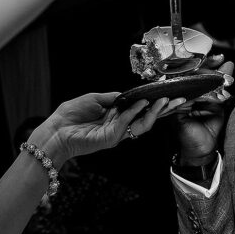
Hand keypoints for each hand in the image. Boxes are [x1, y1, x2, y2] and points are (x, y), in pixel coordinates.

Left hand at [35, 92, 184, 164]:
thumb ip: (113, 98)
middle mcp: (118, 125)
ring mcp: (116, 133)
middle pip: (146, 118)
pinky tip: (141, 103)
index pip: (139, 110)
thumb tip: (129, 94)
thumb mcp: (94, 99)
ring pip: (142, 124)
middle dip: (163, 110)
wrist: (55, 131)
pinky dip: (135, 112)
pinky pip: (127, 124)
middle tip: (178, 100)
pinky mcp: (111, 139)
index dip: (154, 104)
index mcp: (115, 116)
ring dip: (155, 112)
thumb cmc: (70, 115)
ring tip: (165, 102)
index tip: (168, 95)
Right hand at [173, 57, 233, 160]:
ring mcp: (176, 101)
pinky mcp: (174, 110)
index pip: (197, 72)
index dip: (207, 63)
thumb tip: (228, 64)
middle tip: (218, 60)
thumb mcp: (219, 101)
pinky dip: (194, 91)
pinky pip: (183, 97)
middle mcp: (181, 93)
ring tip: (216, 72)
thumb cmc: (209, 126)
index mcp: (190, 90)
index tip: (220, 57)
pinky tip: (204, 85)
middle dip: (205, 65)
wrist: (204, 148)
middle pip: (190, 73)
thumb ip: (221, 83)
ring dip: (201, 76)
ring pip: (186, 82)